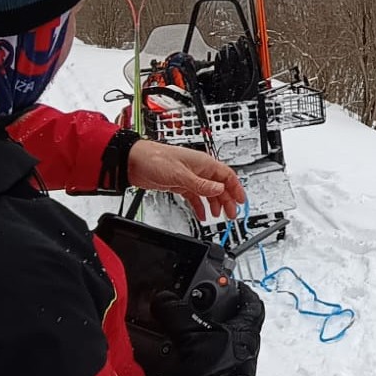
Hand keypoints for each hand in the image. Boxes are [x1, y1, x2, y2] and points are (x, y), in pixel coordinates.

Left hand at [127, 140, 245, 219]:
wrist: (134, 161)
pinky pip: (195, 196)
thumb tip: (219, 190)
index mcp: (203, 163)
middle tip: (231, 214)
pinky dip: (200, 206)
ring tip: (219, 216)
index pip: (226, 176)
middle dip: (227, 200)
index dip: (236, 189)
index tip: (241, 201)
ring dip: (215, 204)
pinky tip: (202, 214)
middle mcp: (198, 170)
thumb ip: (201, 185)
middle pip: (219, 186)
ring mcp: (189, 177)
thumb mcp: (181, 175)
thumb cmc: (155, 159)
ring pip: (208, 192)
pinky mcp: (179, 184)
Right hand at [152, 282, 263, 375]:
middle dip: (214, 308)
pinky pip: (203, 354)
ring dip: (200, 329)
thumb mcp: (193, 331)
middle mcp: (242, 345)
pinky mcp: (214, 373)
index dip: (241, 289)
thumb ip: (176, 311)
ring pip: (215, 337)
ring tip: (181, 321)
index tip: (228, 280)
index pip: (252, 302)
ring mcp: (229, 360)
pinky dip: (190, 348)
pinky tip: (176, 346)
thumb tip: (163, 299)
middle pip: (231, 318)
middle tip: (197, 299)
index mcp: (246, 328)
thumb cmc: (217, 370)